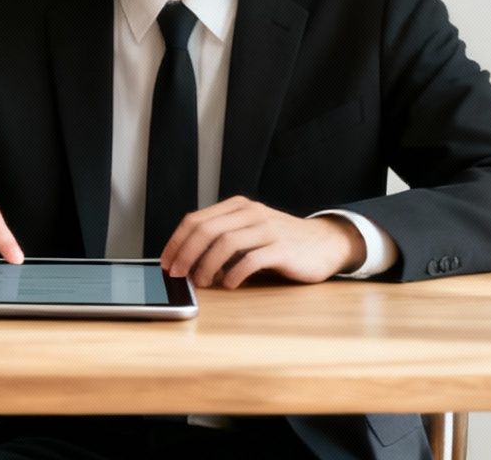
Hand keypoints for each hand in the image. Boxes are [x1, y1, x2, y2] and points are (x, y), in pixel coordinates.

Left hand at [157, 197, 363, 288]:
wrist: (324, 243)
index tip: (166, 262)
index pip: (195, 219)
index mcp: (237, 207)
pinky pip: (250, 260)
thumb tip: (186, 260)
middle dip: (185, 254)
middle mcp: (250, 213)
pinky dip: (234, 274)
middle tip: (177, 274)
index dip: (176, 241)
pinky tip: (230, 284)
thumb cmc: (281, 242)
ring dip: (206, 266)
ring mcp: (267, 229)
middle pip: (206, 230)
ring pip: (225, 243)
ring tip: (202, 283)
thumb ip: (223, 237)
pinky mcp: (282, 248)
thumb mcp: (250, 231)